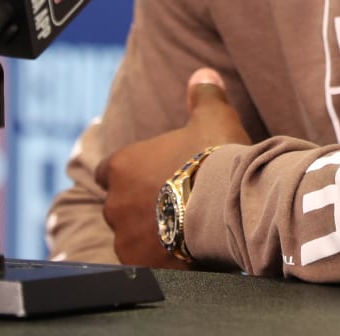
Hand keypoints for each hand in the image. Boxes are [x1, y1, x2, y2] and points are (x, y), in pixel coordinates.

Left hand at [95, 67, 250, 267]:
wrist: (228, 204)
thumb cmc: (216, 157)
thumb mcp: (213, 118)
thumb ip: (203, 97)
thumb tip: (202, 74)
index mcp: (123, 165)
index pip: (110, 171)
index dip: (129, 174)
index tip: (150, 176)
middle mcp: (116, 203)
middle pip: (119, 206)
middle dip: (141, 206)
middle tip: (173, 204)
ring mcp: (127, 238)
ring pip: (131, 237)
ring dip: (150, 235)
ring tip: (182, 231)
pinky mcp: (144, 265)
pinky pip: (147, 262)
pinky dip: (161, 260)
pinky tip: (184, 253)